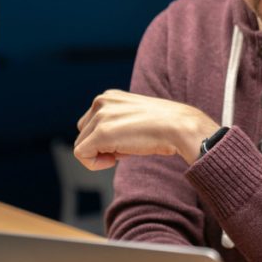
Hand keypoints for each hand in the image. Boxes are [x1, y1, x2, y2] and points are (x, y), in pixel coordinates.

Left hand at [74, 89, 218, 168]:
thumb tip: (105, 145)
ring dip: (102, 154)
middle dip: (102, 147)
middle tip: (128, 147)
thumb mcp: (136, 118)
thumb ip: (117, 122)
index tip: (127, 140)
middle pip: (84, 135)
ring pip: (82, 146)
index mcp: (109, 96)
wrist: (180, 128)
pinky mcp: (101, 133)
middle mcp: (101, 101)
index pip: (91, 125)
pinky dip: (95, 164)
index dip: (106, 140)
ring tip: (127, 149)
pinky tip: (115, 161)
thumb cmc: (164, 127)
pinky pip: (81, 155)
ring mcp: (100, 116)